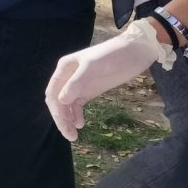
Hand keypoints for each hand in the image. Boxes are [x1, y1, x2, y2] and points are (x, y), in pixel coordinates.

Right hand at [45, 19, 170, 140]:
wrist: (135, 52)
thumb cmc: (113, 55)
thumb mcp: (93, 67)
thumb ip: (77, 83)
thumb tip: (61, 100)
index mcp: (64, 68)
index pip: (53, 92)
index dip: (56, 110)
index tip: (64, 125)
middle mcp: (68, 77)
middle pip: (58, 101)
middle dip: (61, 118)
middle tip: (70, 136)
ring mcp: (79, 84)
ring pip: (66, 105)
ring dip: (67, 119)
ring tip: (73, 135)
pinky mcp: (90, 90)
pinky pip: (77, 105)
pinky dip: (76, 115)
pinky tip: (80, 124)